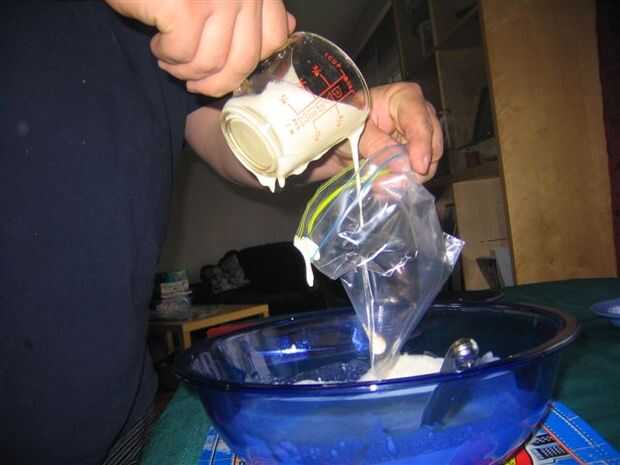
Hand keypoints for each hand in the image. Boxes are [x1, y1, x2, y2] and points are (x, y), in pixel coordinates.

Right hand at [105, 0, 295, 96]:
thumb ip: (256, 6)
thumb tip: (289, 28)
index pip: (275, 38)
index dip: (249, 64)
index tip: (224, 71)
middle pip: (243, 61)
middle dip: (215, 82)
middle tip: (194, 83)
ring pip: (211, 63)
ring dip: (185, 70)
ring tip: (170, 58)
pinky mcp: (185, 9)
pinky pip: (183, 55)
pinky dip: (166, 55)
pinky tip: (158, 42)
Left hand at [308, 82, 442, 182]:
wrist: (332, 138)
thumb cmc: (344, 121)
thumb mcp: (355, 129)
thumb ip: (378, 145)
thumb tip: (403, 167)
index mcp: (404, 98)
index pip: (420, 118)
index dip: (422, 143)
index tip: (418, 166)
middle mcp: (417, 117)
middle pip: (433, 143)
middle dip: (417, 166)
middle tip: (396, 183)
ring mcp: (416, 140)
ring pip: (427, 164)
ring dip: (407, 179)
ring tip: (382, 187)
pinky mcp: (410, 160)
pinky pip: (414, 176)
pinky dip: (400, 185)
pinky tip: (384, 190)